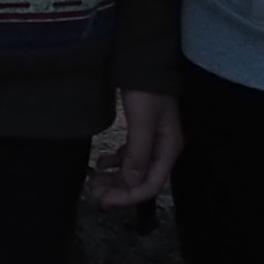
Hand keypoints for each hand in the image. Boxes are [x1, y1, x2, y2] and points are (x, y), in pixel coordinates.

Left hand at [95, 88, 181, 209]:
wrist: (143, 61)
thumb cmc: (147, 89)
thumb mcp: (142, 122)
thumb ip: (138, 154)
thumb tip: (132, 183)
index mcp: (169, 148)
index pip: (152, 184)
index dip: (130, 196)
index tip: (107, 201)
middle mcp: (162, 148)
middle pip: (142, 179)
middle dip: (119, 190)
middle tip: (95, 195)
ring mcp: (151, 140)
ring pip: (133, 168)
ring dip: (115, 178)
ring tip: (94, 183)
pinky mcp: (140, 131)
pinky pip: (128, 155)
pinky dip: (114, 162)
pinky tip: (101, 164)